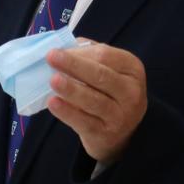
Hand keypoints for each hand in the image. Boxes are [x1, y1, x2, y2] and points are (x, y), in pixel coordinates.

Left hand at [46, 42, 147, 164]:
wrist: (122, 131)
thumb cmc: (109, 91)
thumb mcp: (108, 70)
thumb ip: (88, 56)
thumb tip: (63, 48)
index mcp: (132, 69)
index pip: (105, 56)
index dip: (79, 53)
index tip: (57, 50)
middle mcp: (131, 92)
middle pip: (100, 76)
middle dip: (74, 65)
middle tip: (51, 57)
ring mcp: (120, 115)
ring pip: (93, 100)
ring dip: (71, 89)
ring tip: (53, 80)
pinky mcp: (106, 134)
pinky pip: (84, 122)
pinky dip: (68, 112)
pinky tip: (53, 102)